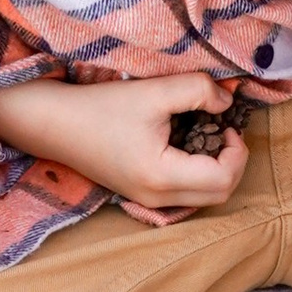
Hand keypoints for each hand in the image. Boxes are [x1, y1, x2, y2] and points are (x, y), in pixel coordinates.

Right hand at [0, 71, 248, 211]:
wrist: (55, 124)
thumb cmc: (101, 107)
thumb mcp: (154, 91)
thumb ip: (198, 90)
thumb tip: (227, 100)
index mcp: (162, 177)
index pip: (223, 179)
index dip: (237, 152)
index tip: (226, 123)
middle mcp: (157, 198)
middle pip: (219, 196)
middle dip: (233, 163)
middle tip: (224, 131)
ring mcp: (147, 200)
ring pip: (204, 199)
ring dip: (217, 170)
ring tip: (208, 136)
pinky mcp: (140, 195)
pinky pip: (185, 195)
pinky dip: (198, 175)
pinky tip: (189, 146)